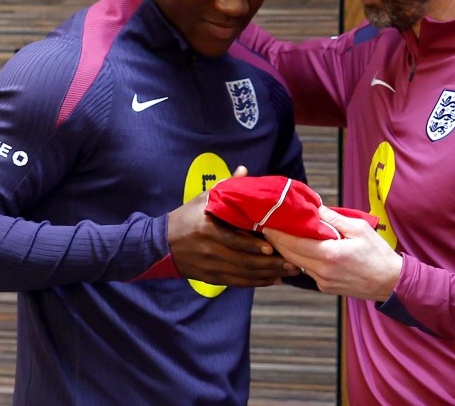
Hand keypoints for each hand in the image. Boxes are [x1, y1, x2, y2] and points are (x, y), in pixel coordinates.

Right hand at [167, 170, 298, 286]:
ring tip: (290, 272)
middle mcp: (209, 250)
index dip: (253, 245)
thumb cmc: (186, 217)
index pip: (233, 240)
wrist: (161, 244)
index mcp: (207, 229)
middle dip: (271, 264)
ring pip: (243, 275)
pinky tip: (273, 280)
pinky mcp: (211, 278)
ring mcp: (210, 267)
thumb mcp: (202, 199)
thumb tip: (244, 170)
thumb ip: (225, 187)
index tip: (273, 247)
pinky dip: (257, 282)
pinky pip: (237, 283)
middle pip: (244, 261)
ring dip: (268, 274)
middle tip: (293, 262)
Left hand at [264, 206, 402, 300]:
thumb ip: (333, 218)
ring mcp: (322, 282)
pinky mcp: (325, 288)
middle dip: (276, 241)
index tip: (265, 222)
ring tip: (279, 234)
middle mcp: (322, 271)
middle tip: (266, 226)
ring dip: (287, 249)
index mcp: (329, 255)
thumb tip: (314, 207)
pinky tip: (299, 248)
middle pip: (289, 254)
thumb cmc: (377, 253)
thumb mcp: (358, 228)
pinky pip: (306, 270)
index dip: (277, 233)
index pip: (294, 242)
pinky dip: (300, 259)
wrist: (390, 282)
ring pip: (296, 263)